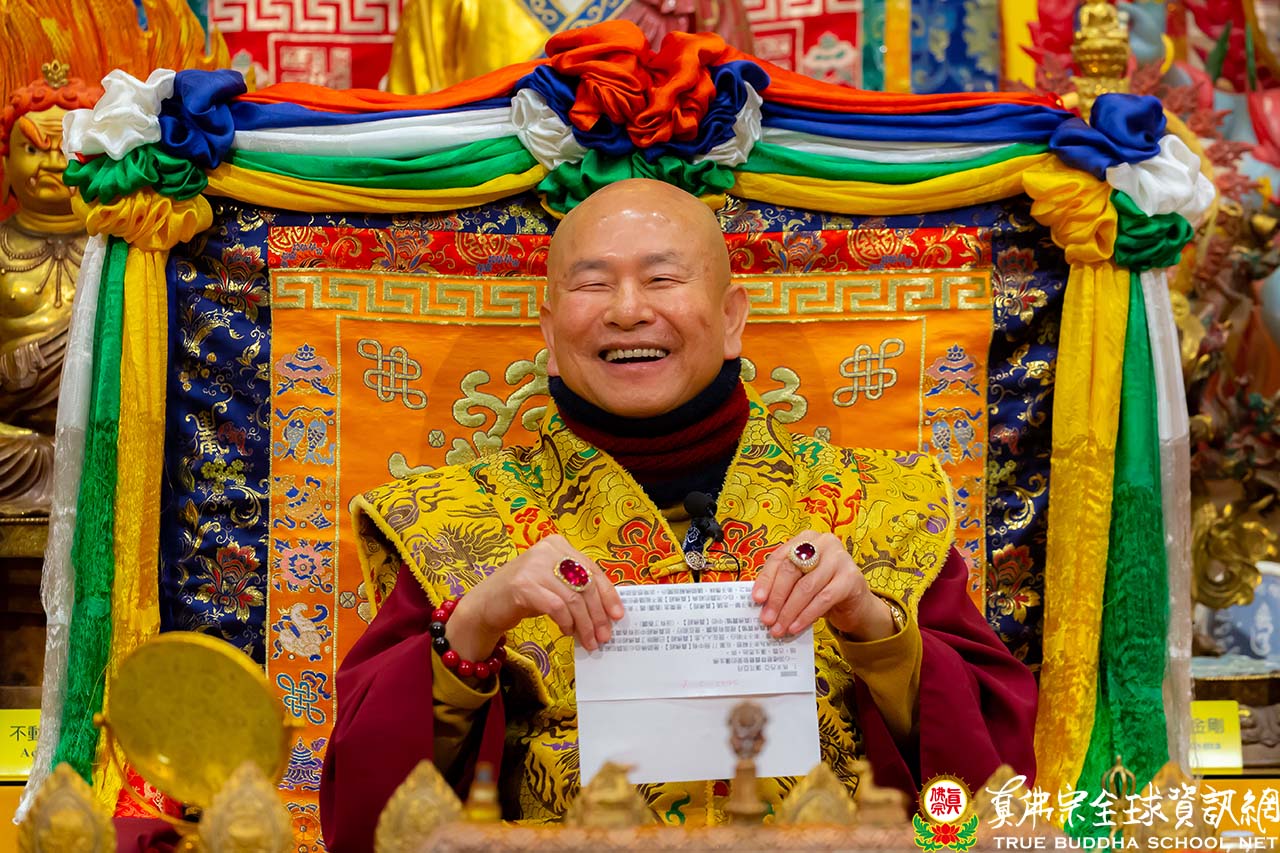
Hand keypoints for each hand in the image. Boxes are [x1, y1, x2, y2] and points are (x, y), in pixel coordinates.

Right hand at [447, 534, 624, 659]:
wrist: (484, 605)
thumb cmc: (524, 595)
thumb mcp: (553, 584)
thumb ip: (577, 588)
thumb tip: (609, 610)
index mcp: (558, 544)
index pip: (592, 570)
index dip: (608, 594)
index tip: (618, 615)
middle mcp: (547, 550)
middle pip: (585, 585)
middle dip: (598, 614)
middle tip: (604, 636)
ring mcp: (533, 566)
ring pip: (573, 598)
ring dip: (584, 624)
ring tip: (589, 641)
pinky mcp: (523, 585)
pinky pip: (556, 607)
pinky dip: (566, 622)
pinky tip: (568, 632)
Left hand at [752, 531, 896, 641]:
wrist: (855, 602)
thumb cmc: (822, 588)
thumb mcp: (800, 581)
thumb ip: (782, 584)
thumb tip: (760, 602)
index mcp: (806, 538)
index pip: (779, 557)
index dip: (766, 579)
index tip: (756, 599)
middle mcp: (824, 543)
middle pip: (791, 570)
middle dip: (776, 598)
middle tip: (766, 619)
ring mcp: (840, 558)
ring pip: (806, 587)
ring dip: (789, 611)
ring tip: (779, 628)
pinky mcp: (852, 578)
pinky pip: (823, 599)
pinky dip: (806, 615)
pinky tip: (795, 627)